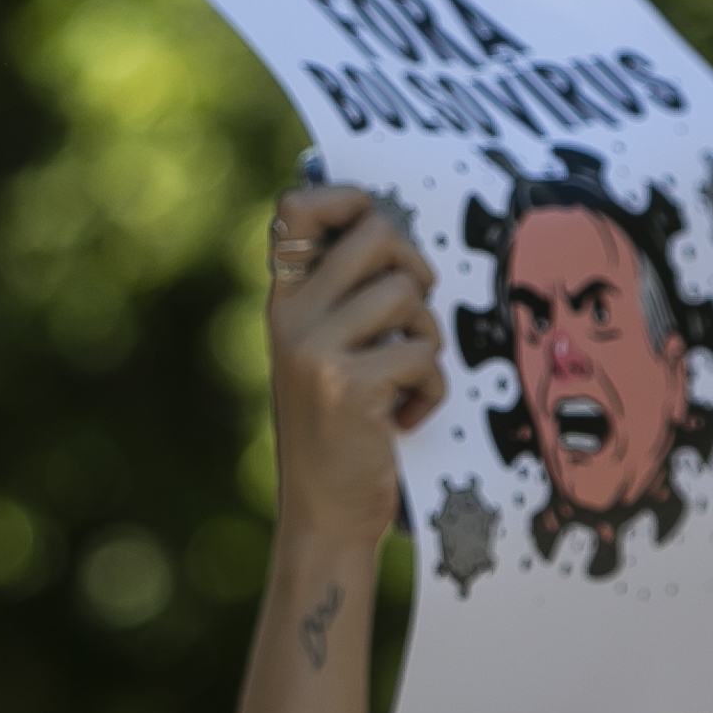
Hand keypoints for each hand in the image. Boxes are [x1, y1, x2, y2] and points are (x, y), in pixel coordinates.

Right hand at [266, 185, 446, 549]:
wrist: (322, 512)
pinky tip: (403, 418)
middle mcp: (289, 317)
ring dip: (426, 337)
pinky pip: (421, 353)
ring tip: (403, 377)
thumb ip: (343, 297)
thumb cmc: (338, 430)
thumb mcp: (323, 353)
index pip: (296, 206)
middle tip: (410, 314)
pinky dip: (430, 389)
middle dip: (414, 265)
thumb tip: (392, 231)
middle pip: (376, 231)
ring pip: (408, 292)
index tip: (376, 233)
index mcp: (282, 301)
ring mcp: (314, 349)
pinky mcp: (348, 384)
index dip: (349, 200)